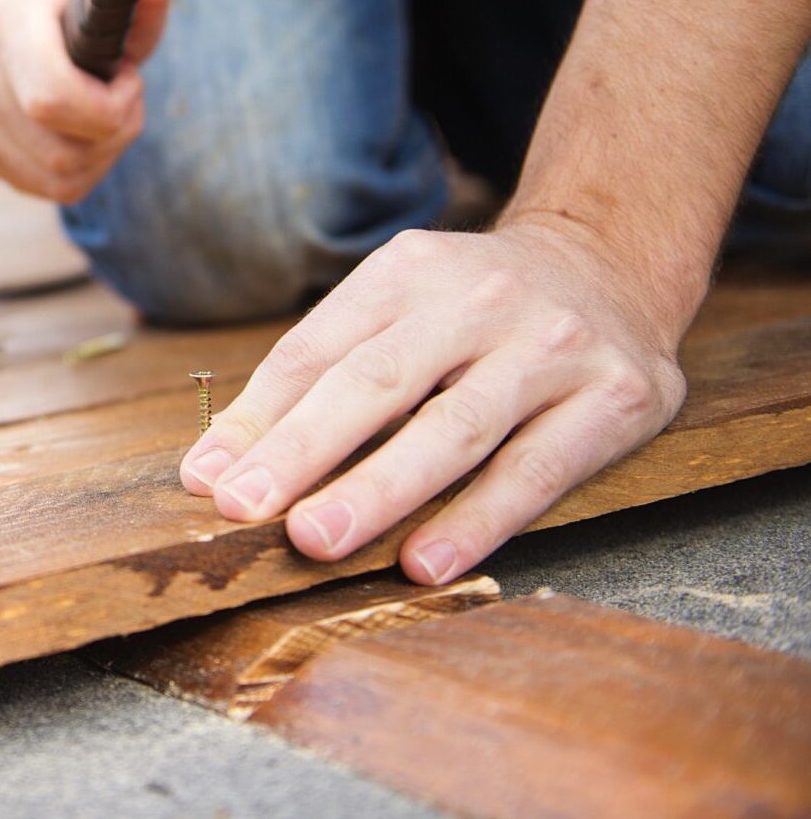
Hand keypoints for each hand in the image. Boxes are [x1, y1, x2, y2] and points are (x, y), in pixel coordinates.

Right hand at [0, 0, 169, 203]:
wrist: (17, 10)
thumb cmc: (73, 2)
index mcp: (2, 15)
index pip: (50, 99)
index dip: (108, 108)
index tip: (130, 79)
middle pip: (60, 152)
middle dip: (114, 134)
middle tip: (126, 100)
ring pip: (56, 178)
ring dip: (101, 155)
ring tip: (106, 113)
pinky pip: (43, 186)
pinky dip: (79, 169)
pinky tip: (82, 131)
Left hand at [179, 219, 689, 583]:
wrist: (611, 263)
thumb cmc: (471, 308)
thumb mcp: (394, 308)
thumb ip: (312, 380)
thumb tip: (214, 469)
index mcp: (406, 272)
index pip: (317, 350)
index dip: (258, 418)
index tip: (208, 482)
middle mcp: (477, 300)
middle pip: (377, 382)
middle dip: (305, 450)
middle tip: (246, 509)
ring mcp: (549, 346)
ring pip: (453, 429)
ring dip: (379, 490)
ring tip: (317, 540)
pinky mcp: (614, 398)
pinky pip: (535, 471)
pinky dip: (476, 520)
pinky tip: (425, 561)